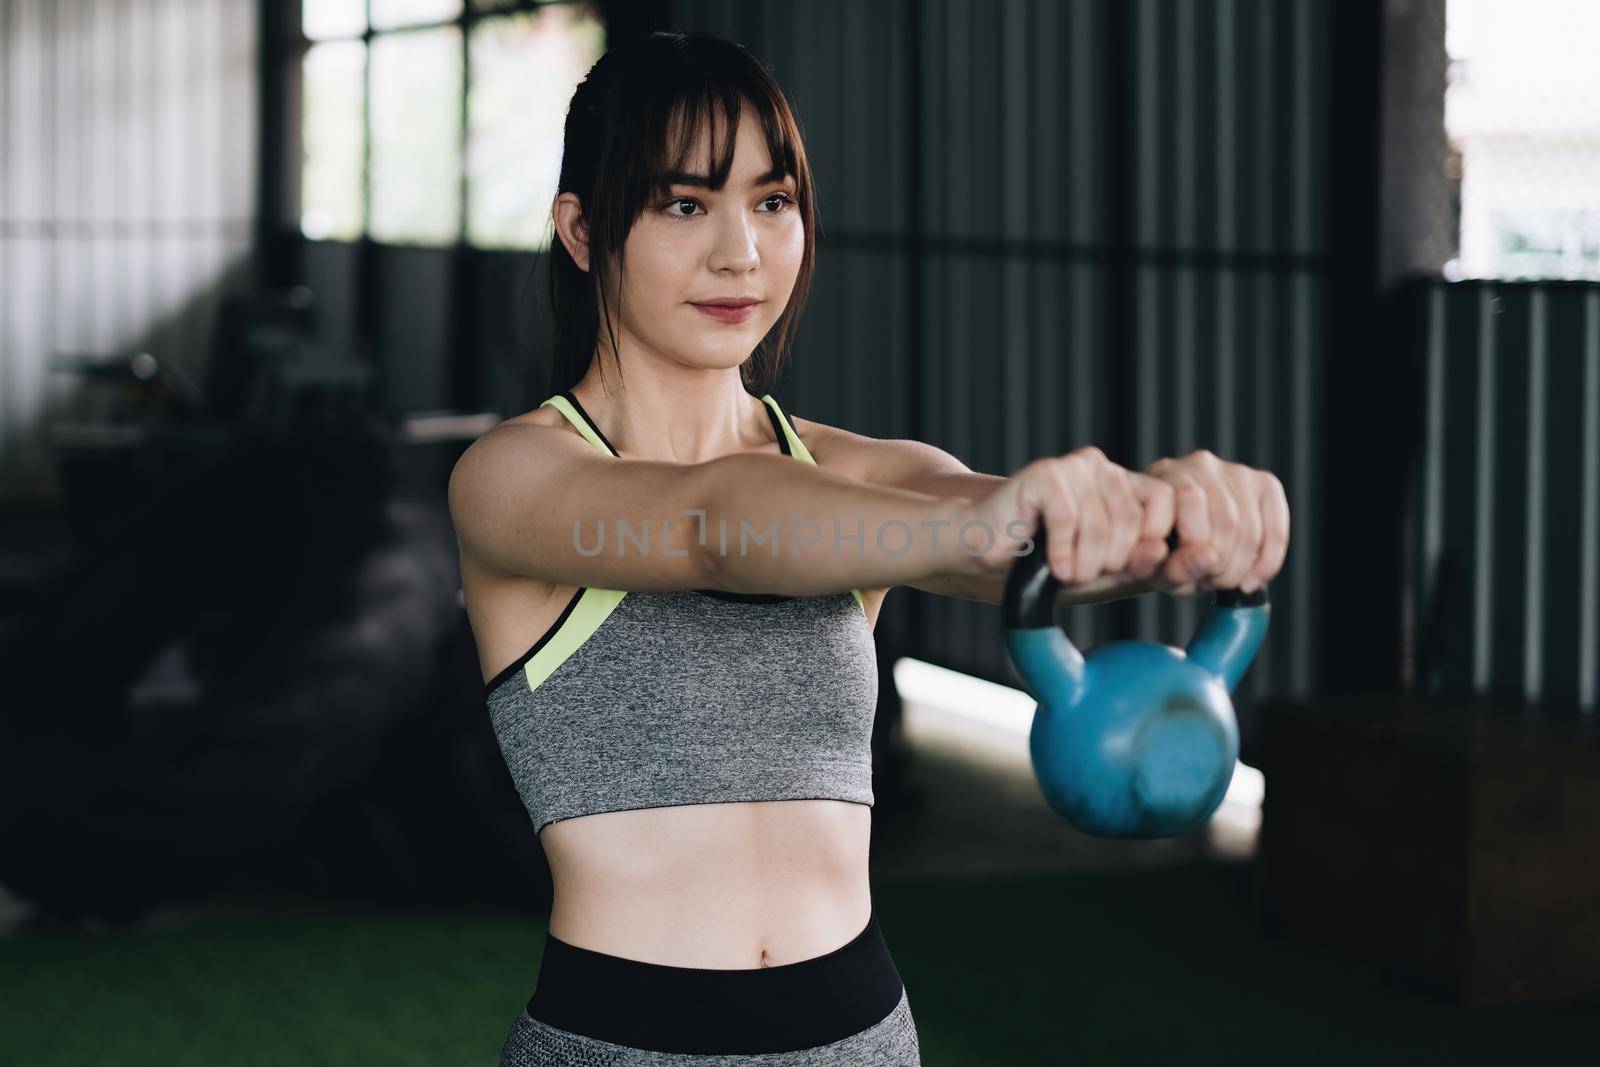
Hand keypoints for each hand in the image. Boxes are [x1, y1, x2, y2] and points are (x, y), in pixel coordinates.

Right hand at [969, 446, 1176, 588]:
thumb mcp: (1104, 570)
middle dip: (1112, 560)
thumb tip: (1168, 552)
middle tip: (1085, 573)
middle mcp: (1104, 469)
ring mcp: (1074, 467)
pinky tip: (1054, 565)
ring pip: (1101, 523)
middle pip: (1134, 519)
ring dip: (1085, 563)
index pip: (1168, 499)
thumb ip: (1139, 562)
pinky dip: (1061, 551)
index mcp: (1126, 485)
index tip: (1131, 569)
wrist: (989, 547)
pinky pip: (1068, 518)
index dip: (1155, 539)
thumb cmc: (1049, 559)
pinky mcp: (1044, 473)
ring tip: (1067, 573)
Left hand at [1143, 449, 1289, 596]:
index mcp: (1165, 473)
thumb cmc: (1163, 555)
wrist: (1175, 546)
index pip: (1192, 499)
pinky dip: (1268, 561)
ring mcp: (1236, 472)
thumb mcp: (1159, 568)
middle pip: (1227, 517)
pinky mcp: (1265, 485)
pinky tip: (1252, 579)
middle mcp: (1201, 464)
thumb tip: (1210, 557)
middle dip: (1222, 563)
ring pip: (1250, 526)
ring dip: (1241, 566)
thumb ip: (1177, 566)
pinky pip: (1277, 528)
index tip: (1194, 574)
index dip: (1197, 546)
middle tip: (1211, 581)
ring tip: (1223, 579)